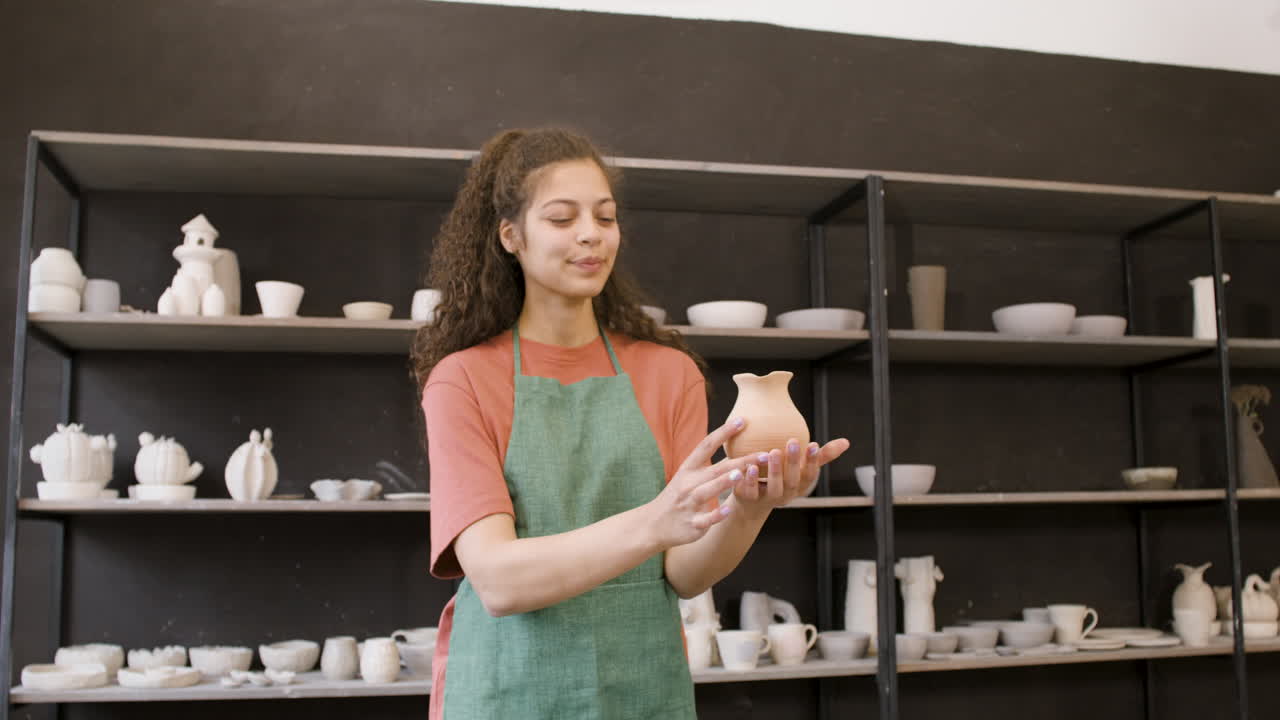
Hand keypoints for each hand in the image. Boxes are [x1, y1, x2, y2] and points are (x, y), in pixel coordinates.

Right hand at [644, 417, 761, 550]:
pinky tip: (728, 510)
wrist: (654, 524)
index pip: (706, 446)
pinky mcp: (692, 524)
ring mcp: (689, 504)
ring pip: (706, 491)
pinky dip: (716, 515)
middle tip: (764, 455)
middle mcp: (688, 484)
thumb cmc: (678, 496)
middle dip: (739, 461)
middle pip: (715, 469)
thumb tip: (735, 447)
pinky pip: (705, 520)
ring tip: (740, 474)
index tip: (742, 421)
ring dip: (722, 483)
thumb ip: (709, 464)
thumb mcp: (688, 475)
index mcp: (689, 469)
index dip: (724, 432)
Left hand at [730, 436, 850, 509]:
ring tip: (774, 451)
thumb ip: (822, 456)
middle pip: (793, 481)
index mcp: (799, 486)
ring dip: (775, 470)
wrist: (752, 503)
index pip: (810, 475)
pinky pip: (752, 491)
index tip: (813, 444)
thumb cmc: (782, 479)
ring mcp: (768, 499)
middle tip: (793, 442)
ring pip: (775, 488)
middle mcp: (786, 495)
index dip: (813, 462)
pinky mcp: (750, 500)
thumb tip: (846, 442)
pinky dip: (752, 480)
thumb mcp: (801, 468)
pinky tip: (750, 466)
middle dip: (794, 462)